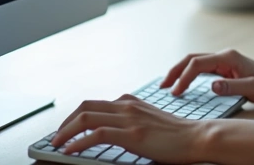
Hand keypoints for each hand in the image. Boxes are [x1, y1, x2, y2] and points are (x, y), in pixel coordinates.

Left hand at [51, 94, 207, 161]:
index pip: (95, 104)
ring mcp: (129, 119)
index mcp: (131, 103)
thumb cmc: (177, 134)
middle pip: (85, 107)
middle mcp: (127, 106)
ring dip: (66, 132)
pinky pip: (96, 135)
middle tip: (57, 137)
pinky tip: (70, 150)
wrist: (196, 137)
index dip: (76, 116)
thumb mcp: (150, 120)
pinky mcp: (132, 134)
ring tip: (57, 143)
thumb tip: (114, 131)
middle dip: (65, 122)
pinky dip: (78, 142)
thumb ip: (133, 120)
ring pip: (86, 118)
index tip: (66, 129)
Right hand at [160, 49, 253, 103]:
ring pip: (195, 62)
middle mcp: (224, 55)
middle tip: (162, 86)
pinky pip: (201, 68)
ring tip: (167, 85)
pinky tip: (183, 83)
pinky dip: (189, 74)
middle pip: (192, 58)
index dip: (184, 77)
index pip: (198, 64)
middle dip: (175, 71)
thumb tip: (212, 86)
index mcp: (228, 57)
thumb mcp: (253, 89)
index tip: (176, 92)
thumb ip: (232, 87)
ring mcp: (224, 61)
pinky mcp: (224, 68)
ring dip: (180, 71)